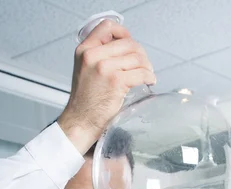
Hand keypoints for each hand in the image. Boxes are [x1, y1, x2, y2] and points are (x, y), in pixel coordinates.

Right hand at [58, 19, 155, 153]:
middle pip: (128, 43)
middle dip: (141, 53)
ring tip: (147, 74)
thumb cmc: (85, 99)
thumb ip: (99, 54)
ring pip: (137, 57)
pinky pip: (141, 72)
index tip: (130, 43)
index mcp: (84, 50)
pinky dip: (149, 77)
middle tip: (144, 64)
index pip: (107, 26)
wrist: (81, 120)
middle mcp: (93, 56)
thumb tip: (126, 47)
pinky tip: (149, 81)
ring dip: (147, 66)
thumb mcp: (85, 68)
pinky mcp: (116, 81)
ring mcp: (104, 68)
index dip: (123, 32)